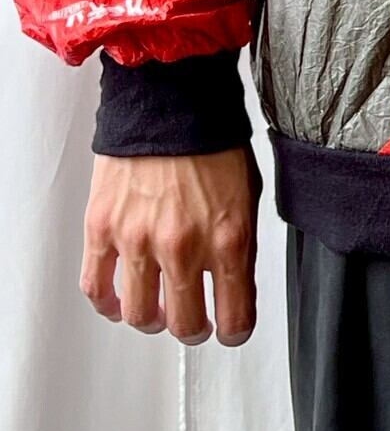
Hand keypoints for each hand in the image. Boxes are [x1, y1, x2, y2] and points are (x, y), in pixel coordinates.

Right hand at [80, 144, 262, 346]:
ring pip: (140, 315)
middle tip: (195, 321)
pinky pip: (97, 287)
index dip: (234, 330)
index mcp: (228, 237)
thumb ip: (240, 243)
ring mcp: (138, 240)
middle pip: (185, 325)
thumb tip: (234, 282)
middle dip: (194, 329)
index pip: (234, 316)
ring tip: (157, 309)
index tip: (230, 328)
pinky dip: (108, 302)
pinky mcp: (103, 228)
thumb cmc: (213, 140)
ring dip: (152, 319)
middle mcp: (183, 246)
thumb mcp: (249, 194)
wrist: (172, 100)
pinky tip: (119, 299)